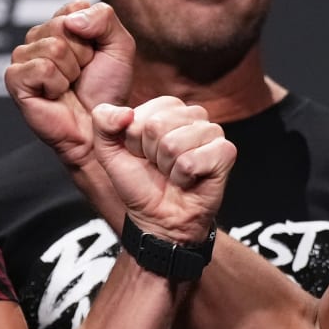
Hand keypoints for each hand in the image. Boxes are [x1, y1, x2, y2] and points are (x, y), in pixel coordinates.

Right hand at [5, 1, 134, 168]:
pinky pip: (41, 68)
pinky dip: (56, 85)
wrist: (97, 128)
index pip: (75, 8)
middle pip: (63, 26)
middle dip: (82, 55)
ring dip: (71, 72)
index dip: (93, 36)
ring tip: (69, 85)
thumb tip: (71, 21)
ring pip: (54, 48)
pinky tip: (55, 94)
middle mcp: (38, 36)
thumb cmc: (106, 90)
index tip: (94, 57)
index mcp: (61, 24)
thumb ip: (104, 18)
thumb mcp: (120, 46)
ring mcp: (23, 57)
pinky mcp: (14, 79)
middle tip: (81, 75)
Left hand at [91, 95, 234, 244]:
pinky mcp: (226, 152)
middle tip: (158, 167)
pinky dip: (184, 178)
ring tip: (173, 173)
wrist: (159, 219)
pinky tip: (189, 180)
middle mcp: (192, 116)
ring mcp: (212, 132)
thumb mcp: (109, 151)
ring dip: (167, 168)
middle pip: (156, 126)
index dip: (134, 140)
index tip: (142, 155)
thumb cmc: (140, 184)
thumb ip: (103, 121)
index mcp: (166, 109)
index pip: (142, 113)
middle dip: (150, 154)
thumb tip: (126, 112)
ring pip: (174, 144)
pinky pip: (192, 161)